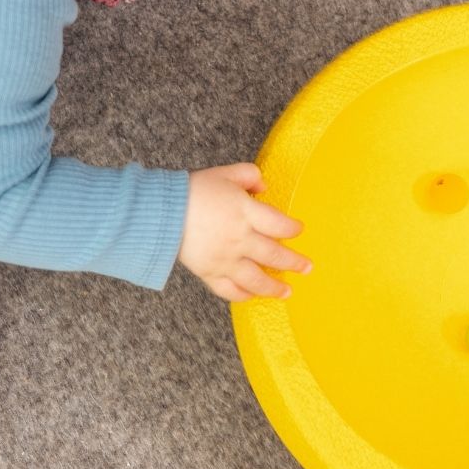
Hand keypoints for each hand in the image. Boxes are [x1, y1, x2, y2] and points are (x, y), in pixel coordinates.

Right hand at [178, 163, 310, 301]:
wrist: (161, 211)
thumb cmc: (193, 190)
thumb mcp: (226, 172)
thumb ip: (250, 176)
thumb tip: (264, 187)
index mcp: (246, 212)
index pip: (280, 225)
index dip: (293, 229)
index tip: (298, 230)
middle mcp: (240, 238)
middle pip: (274, 255)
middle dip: (294, 263)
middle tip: (307, 268)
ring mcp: (225, 259)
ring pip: (256, 279)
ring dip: (275, 287)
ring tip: (287, 292)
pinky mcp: (209, 272)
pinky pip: (230, 290)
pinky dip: (243, 295)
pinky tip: (253, 296)